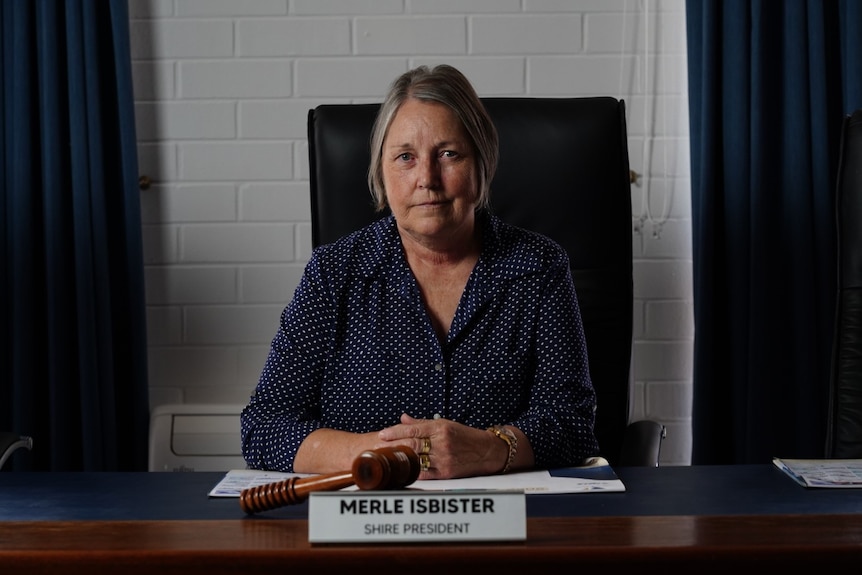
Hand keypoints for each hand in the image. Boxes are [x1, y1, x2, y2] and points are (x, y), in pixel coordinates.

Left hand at [376, 413, 505, 478]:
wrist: (487, 451)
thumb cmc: (464, 436)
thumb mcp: (445, 424)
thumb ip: (422, 423)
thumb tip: (403, 418)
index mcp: (440, 428)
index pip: (413, 429)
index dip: (395, 431)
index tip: (382, 434)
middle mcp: (442, 443)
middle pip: (411, 444)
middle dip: (393, 445)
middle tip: (378, 447)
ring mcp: (444, 459)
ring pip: (416, 459)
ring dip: (399, 459)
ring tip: (386, 459)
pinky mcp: (447, 473)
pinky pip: (425, 473)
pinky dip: (412, 471)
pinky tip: (401, 470)